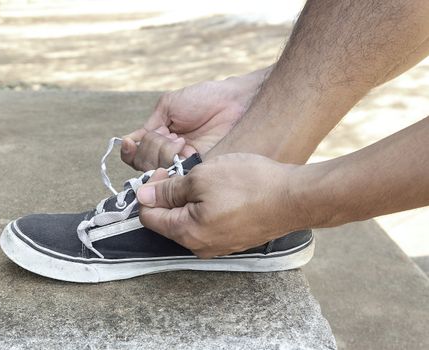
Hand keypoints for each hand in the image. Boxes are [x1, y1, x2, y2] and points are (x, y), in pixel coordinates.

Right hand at [121, 68, 271, 170]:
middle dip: (152, 148)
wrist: (233, 103)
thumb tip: (130, 142)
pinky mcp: (196, 172)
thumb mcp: (169, 106)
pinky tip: (186, 150)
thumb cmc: (204, 99)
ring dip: (164, 153)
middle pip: (142, 165)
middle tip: (173, 136)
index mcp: (161, 139)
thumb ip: (149, 125)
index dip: (129, 151)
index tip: (130, 142)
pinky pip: (174, 176)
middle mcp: (168, 156)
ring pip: (155, 171)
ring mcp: (181, 166)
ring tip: (183, 142)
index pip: (135, 154)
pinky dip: (174, 161)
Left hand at [136, 153, 307, 257]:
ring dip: (189, 200)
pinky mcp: (235, 240)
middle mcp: (200, 247)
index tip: (164, 171)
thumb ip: (168, 190)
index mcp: (187, 233)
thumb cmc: (248, 185)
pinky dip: (207, 207)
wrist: (295, 198)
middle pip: (169, 220)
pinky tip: (222, 191)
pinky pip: (209, 224)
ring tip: (207, 180)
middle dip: (169, 195)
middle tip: (185, 172)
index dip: (150, 191)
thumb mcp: (201, 178)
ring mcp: (219, 246)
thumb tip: (142, 196)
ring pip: (190, 221)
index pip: (148, 216)